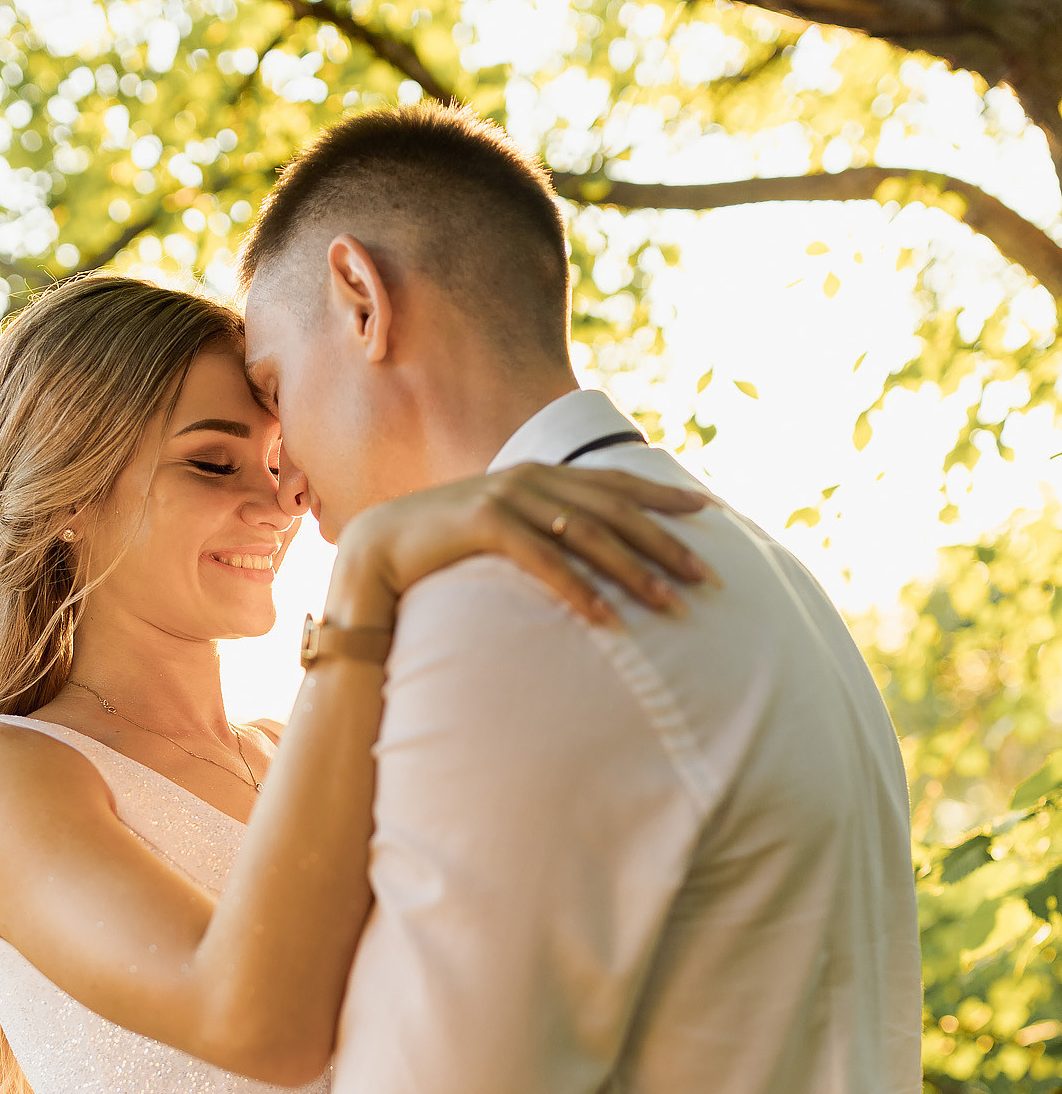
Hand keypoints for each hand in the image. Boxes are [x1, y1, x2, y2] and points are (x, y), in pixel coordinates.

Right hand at [327, 462, 717, 629]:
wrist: (382, 546)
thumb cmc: (447, 546)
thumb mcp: (505, 529)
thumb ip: (545, 528)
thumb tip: (587, 548)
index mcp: (542, 476)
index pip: (617, 483)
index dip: (664, 496)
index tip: (711, 512)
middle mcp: (531, 480)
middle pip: (616, 509)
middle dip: (667, 542)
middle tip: (707, 575)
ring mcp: (508, 497)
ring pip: (589, 534)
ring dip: (634, 571)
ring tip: (670, 603)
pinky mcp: (484, 523)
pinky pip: (545, 560)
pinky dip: (579, 590)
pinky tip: (607, 618)